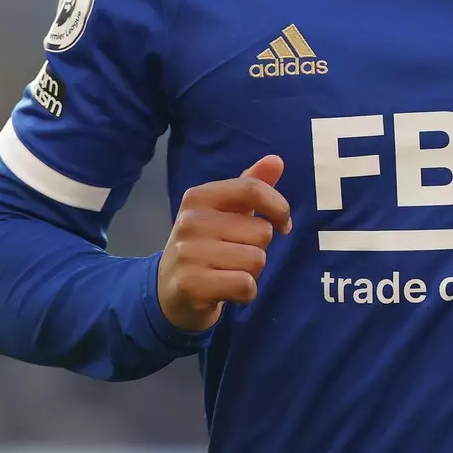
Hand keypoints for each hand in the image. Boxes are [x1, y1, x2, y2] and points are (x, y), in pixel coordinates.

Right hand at [157, 155, 292, 331]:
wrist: (169, 290)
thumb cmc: (206, 245)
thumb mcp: (226, 212)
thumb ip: (251, 186)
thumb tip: (276, 160)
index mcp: (199, 197)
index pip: (252, 189)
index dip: (279, 207)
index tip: (283, 224)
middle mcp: (190, 221)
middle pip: (262, 231)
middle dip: (259, 248)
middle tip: (235, 255)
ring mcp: (188, 253)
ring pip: (257, 260)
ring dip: (252, 272)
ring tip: (229, 272)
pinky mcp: (191, 285)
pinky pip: (246, 285)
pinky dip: (246, 293)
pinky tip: (227, 290)